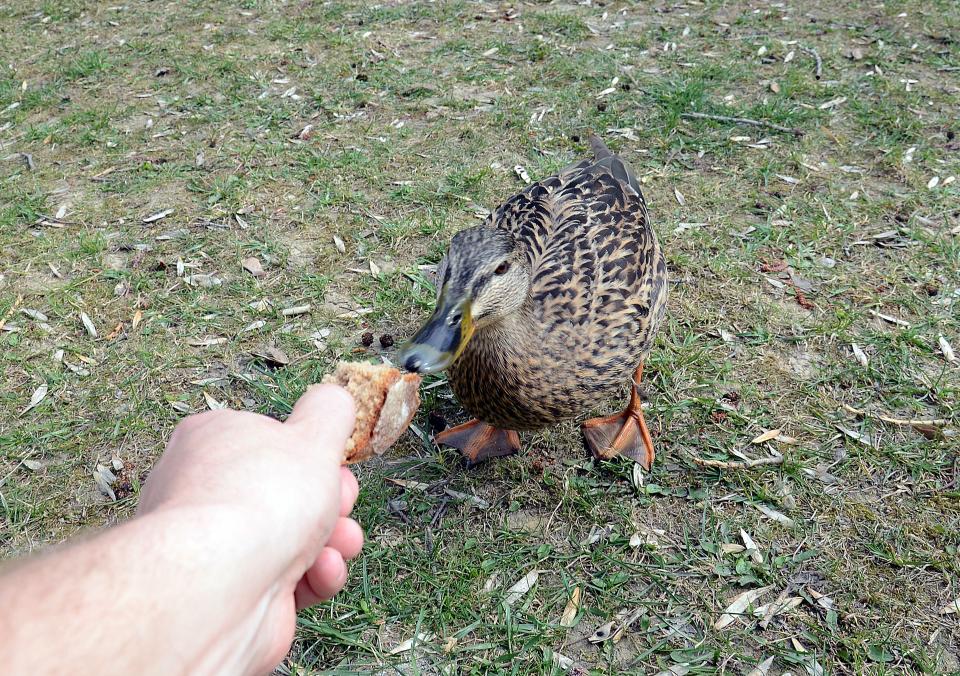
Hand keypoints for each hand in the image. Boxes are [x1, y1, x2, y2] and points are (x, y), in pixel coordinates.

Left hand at [137, 384, 363, 672]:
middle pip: (289, 492)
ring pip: (294, 539)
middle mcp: (205, 490)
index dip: (312, 454)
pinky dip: (313, 577)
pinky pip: (286, 579)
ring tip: (340, 546)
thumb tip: (334, 399)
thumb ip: (329, 412)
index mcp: (213, 438)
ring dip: (331, 542)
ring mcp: (215, 546)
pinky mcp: (232, 592)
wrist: (220, 586)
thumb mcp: (313, 434)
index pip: (270, 438)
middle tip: (341, 506)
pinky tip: (321, 573)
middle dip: (331, 504)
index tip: (335, 465)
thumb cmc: (261, 499)